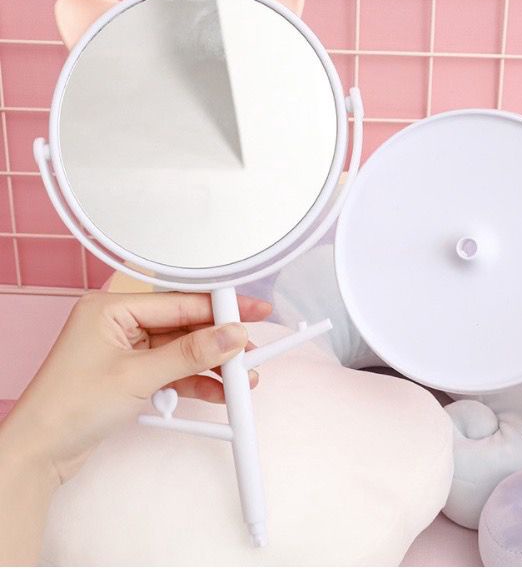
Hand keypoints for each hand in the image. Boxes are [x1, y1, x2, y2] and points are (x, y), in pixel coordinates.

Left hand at [0, 291, 270, 483]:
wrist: (38, 454)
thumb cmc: (65, 408)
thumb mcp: (137, 376)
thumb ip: (190, 354)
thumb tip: (229, 335)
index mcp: (111, 309)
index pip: (178, 301)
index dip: (218, 307)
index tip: (249, 309)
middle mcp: (119, 325)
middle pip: (183, 325)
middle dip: (217, 341)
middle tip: (249, 348)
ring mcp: (126, 350)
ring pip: (181, 350)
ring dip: (210, 365)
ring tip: (239, 377)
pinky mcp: (132, 373)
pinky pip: (172, 370)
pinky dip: (193, 382)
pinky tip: (217, 392)